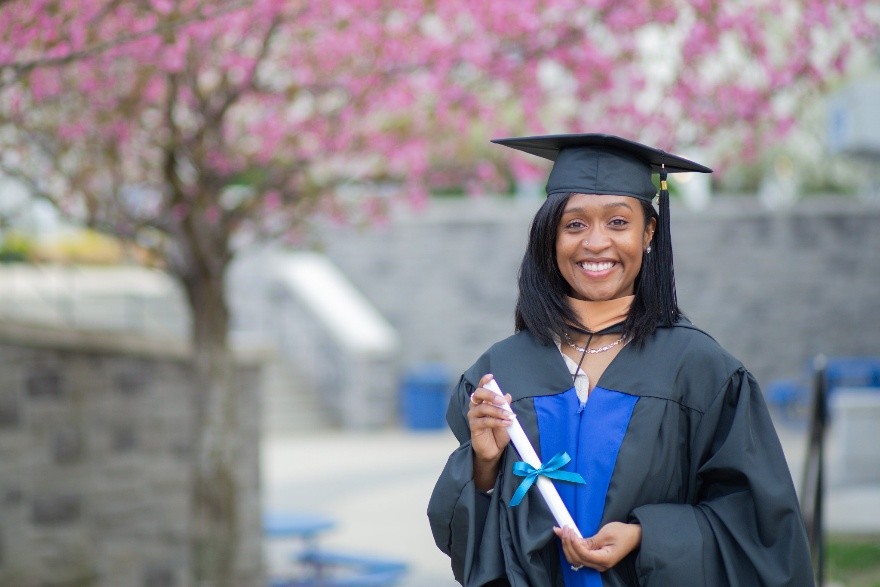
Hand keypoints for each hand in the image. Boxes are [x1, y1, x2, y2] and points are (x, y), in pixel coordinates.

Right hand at [468, 373, 513, 489]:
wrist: (494, 450)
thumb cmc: (499, 432)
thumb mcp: (505, 417)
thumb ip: (505, 406)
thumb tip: (507, 395)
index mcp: (483, 402)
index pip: (481, 388)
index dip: (484, 381)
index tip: (490, 376)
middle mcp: (476, 406)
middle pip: (478, 394)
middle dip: (491, 395)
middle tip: (502, 400)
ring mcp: (473, 417)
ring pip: (483, 408)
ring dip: (498, 411)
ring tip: (509, 416)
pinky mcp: (474, 427)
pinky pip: (484, 421)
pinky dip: (497, 421)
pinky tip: (506, 423)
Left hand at [553, 522, 641, 572]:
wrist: (633, 536)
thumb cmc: (622, 533)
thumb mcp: (606, 534)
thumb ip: (590, 541)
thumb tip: (575, 541)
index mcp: (605, 559)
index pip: (584, 555)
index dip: (574, 544)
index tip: (569, 531)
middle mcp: (599, 565)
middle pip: (577, 558)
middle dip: (567, 543)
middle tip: (564, 528)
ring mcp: (596, 563)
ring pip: (575, 559)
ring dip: (567, 545)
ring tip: (563, 530)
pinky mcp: (594, 559)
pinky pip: (579, 555)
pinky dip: (570, 546)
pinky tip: (566, 536)